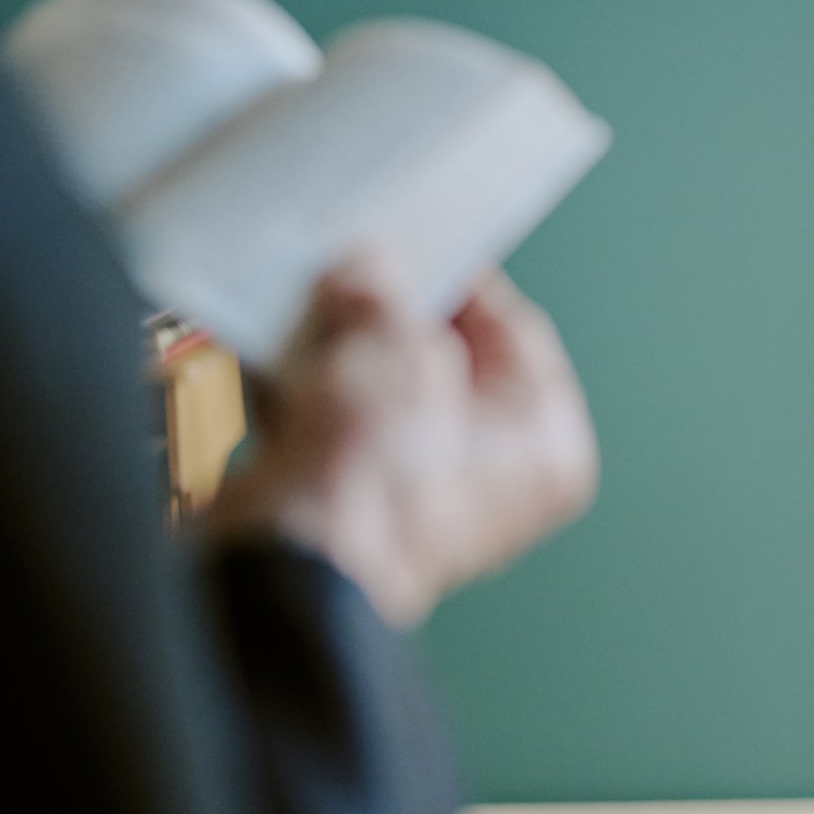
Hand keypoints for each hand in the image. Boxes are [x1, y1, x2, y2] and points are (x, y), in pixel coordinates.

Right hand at [211, 253, 597, 627]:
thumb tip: (365, 272)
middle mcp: (497, 479)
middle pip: (442, 364)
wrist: (290, 567)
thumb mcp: (392, 349)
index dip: (458, 281)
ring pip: (380, 397)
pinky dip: (303, 397)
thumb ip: (383, 299)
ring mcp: (425, 502)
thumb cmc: (375, 475)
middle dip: (384, 317)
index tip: (416, 246)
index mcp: (544, 441)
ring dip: (336, 353)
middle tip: (351, 270)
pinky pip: (334, 434)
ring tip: (304, 306)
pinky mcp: (355, 514)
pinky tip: (270, 358)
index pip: (513, 331)